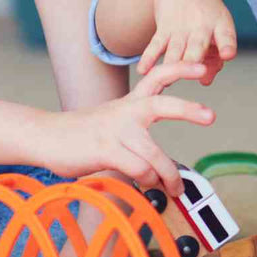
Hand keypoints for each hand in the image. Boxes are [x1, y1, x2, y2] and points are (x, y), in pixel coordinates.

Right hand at [44, 61, 213, 196]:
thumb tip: (162, 166)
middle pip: (162, 104)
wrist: (45, 136)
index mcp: (130, 102)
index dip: (181, 69)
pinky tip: (147, 185)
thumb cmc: (82, 134)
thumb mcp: (112, 122)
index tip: (202, 68)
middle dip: (189, 109)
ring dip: (168, 175)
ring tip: (175, 188)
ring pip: (154, 155)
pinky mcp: (106, 150)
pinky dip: (148, 181)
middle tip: (210, 115)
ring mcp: (115, 131)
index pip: (158, 77)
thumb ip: (137, 134)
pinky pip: (139, 169)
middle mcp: (125, 111)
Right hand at [139, 0, 236, 85]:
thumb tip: (205, 82)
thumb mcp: (217, 27)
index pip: (226, 36)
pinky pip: (155, 45)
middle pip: (197, 47)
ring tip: (168, 81)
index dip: (227, 45)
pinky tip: (143, 70)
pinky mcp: (163, 29)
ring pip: (175, 49)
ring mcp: (180, 28)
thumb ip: (216, 58)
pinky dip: (148, 57)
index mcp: (219, 25)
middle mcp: (200, 26)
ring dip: (172, 64)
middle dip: (194, 61)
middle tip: (193, 75)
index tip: (227, 55)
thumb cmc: (205, 13)